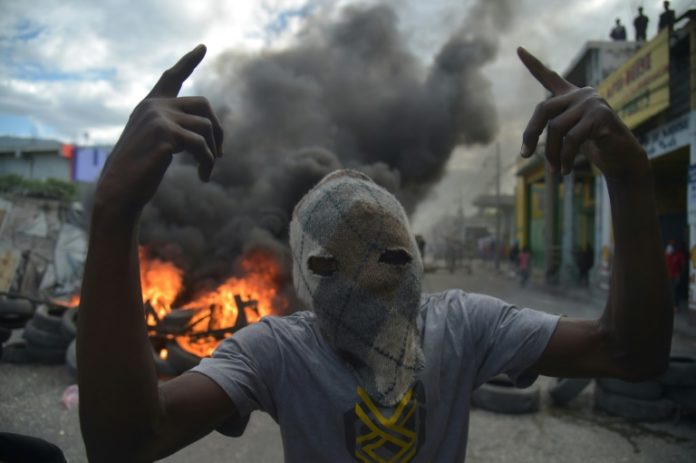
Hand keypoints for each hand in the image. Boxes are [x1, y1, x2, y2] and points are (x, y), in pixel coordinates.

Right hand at [95, 44, 222, 214]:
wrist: (119, 191)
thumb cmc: (138, 173)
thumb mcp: (155, 143)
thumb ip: (174, 128)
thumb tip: (209, 132)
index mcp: (149, 106)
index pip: (171, 77)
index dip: (189, 61)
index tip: (203, 47)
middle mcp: (153, 106)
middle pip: (204, 104)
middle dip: (218, 130)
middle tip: (220, 154)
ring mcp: (158, 117)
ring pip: (206, 127)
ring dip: (213, 152)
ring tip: (208, 170)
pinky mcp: (165, 134)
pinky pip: (202, 146)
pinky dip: (208, 163)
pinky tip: (204, 177)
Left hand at [517, 47, 647, 179]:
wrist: (623, 158)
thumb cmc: (594, 147)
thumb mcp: (569, 136)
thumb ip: (553, 131)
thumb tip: (526, 149)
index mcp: (572, 96)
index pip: (549, 76)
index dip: (533, 64)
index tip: (518, 49)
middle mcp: (582, 94)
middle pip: (543, 109)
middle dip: (531, 134)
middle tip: (525, 156)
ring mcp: (593, 103)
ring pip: (556, 128)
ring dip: (551, 153)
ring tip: (554, 171)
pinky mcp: (602, 116)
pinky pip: (573, 138)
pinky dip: (565, 157)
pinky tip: (565, 170)